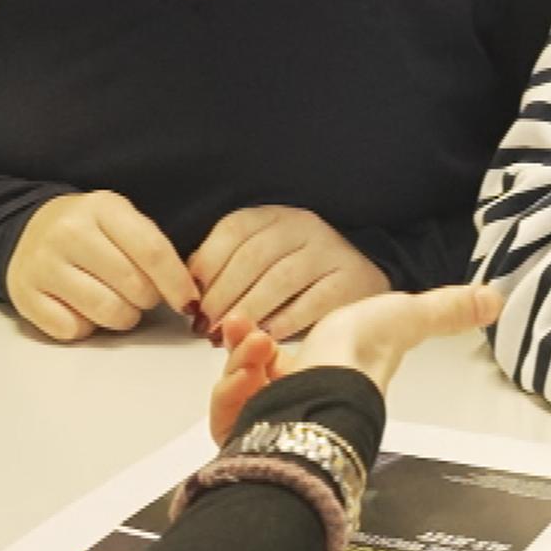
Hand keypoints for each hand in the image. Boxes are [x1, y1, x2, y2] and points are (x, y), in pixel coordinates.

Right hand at [5, 192, 200, 340]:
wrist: (28, 231)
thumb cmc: (89, 232)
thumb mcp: (121, 221)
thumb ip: (152, 250)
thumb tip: (187, 294)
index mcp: (101, 207)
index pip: (151, 251)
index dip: (177, 283)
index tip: (189, 302)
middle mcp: (69, 232)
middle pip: (133, 286)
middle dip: (147, 299)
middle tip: (139, 293)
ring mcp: (43, 265)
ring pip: (107, 312)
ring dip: (122, 317)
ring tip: (114, 301)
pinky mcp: (25, 296)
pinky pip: (74, 330)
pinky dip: (86, 327)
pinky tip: (82, 307)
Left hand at [189, 206, 389, 341]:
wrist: (361, 272)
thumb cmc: (299, 269)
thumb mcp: (262, 253)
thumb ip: (227, 262)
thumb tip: (189, 286)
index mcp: (274, 215)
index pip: (233, 230)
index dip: (206, 264)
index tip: (190, 297)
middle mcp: (303, 225)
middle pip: (253, 256)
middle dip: (223, 294)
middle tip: (205, 324)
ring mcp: (330, 250)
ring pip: (280, 279)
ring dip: (248, 309)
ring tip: (229, 334)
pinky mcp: (351, 279)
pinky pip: (313, 301)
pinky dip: (284, 321)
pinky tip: (266, 335)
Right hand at [207, 284, 503, 441]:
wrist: (332, 390)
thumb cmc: (366, 360)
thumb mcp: (409, 317)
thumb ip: (446, 308)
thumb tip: (495, 298)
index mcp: (324, 374)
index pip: (277, 357)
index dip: (260, 337)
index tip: (254, 321)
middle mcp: (295, 399)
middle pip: (250, 374)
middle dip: (243, 347)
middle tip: (244, 328)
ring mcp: (270, 420)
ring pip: (234, 392)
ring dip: (237, 365)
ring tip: (253, 348)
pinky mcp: (249, 437)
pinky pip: (223, 416)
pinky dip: (227, 392)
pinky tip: (244, 373)